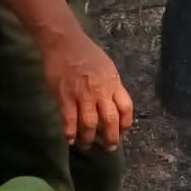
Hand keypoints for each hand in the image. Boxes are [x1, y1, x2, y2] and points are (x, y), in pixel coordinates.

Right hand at [42, 28, 134, 150]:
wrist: (64, 42)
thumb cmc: (87, 53)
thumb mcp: (107, 68)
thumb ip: (111, 86)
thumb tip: (113, 105)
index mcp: (113, 83)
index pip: (126, 108)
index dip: (126, 125)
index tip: (122, 133)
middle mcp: (100, 91)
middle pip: (110, 120)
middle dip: (111, 138)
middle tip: (109, 148)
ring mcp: (82, 95)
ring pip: (89, 124)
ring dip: (89, 139)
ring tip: (87, 145)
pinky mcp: (64, 96)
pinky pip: (69, 120)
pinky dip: (70, 133)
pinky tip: (70, 140)